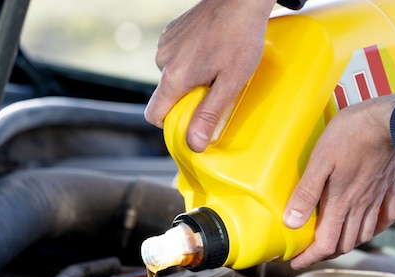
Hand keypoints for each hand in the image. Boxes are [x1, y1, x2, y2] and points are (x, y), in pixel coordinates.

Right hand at [144, 0, 275, 151]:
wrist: (240, 0)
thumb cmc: (240, 39)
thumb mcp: (230, 83)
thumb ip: (209, 114)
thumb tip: (194, 144)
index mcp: (174, 77)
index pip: (154, 114)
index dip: (171, 125)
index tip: (191, 123)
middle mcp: (163, 60)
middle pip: (166, 95)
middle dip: (187, 99)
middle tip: (215, 88)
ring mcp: (165, 44)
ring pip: (171, 76)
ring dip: (190, 79)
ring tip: (216, 66)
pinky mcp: (171, 32)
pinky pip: (175, 58)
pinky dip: (190, 61)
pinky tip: (210, 51)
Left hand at [283, 93, 394, 268]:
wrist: (390, 120)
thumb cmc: (353, 134)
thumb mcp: (320, 160)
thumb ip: (306, 192)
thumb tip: (292, 221)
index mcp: (341, 203)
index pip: (325, 244)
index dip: (309, 257)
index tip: (296, 261)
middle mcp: (360, 206)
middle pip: (344, 244)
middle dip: (325, 253)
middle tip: (311, 251)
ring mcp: (377, 198)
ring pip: (364, 235)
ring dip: (348, 244)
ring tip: (334, 241)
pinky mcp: (389, 187)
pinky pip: (387, 217)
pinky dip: (377, 228)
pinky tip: (370, 226)